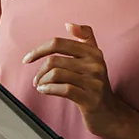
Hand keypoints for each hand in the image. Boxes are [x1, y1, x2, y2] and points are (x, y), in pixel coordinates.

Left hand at [23, 22, 128, 138]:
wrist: (111, 114)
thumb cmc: (96, 86)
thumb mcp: (94, 60)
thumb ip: (85, 39)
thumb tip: (69, 24)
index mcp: (93, 52)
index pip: (59, 43)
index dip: (39, 50)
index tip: (28, 59)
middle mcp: (96, 64)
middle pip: (55, 60)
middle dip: (40, 71)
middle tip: (36, 80)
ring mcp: (95, 82)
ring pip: (57, 74)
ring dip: (42, 81)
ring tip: (40, 86)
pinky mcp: (91, 99)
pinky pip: (64, 89)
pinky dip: (49, 90)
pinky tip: (45, 91)